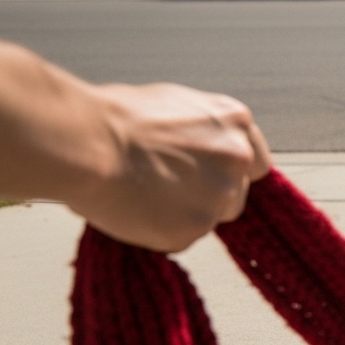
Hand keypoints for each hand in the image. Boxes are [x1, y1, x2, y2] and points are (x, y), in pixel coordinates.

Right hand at [68, 82, 271, 253]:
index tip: (210, 177)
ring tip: (146, 195)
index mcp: (235, 122)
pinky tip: (137, 209)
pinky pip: (181, 238)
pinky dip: (161, 231)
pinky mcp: (195, 228)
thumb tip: (201, 150)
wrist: (89, 143)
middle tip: (166, 187)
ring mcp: (219, 196)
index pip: (255, 162)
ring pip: (210, 219)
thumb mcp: (176, 106)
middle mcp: (237, 159)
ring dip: (186, 214)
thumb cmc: (117, 119)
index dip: (230, 172)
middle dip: (207, 195)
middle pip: (236, 194)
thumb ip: (204, 132)